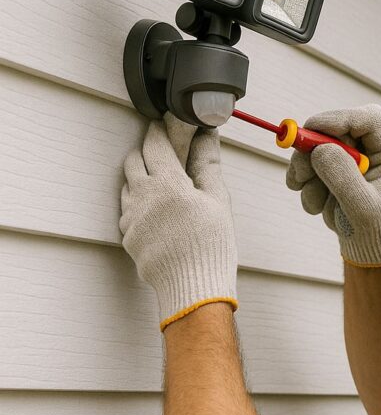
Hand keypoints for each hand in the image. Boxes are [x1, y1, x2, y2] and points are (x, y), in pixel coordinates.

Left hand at [119, 112, 238, 331]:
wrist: (194, 288)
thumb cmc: (212, 246)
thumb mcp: (218, 201)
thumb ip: (207, 165)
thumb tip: (206, 138)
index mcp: (167, 183)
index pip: (155, 143)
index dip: (160, 131)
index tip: (165, 126)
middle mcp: (142, 196)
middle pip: (134, 159)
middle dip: (147, 152)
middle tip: (164, 154)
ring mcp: (131, 217)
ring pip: (127, 184)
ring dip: (140, 178)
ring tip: (162, 186)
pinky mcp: (128, 236)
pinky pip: (128, 211)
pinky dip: (139, 204)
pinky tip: (158, 213)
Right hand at [285, 103, 380, 266]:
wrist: (365, 241)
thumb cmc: (373, 226)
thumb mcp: (362, 207)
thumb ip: (344, 178)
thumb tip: (320, 149)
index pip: (369, 118)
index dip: (339, 118)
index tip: (311, 129)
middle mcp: (371, 144)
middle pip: (336, 127)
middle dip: (311, 150)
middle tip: (299, 175)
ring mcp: (349, 151)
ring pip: (316, 143)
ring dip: (305, 171)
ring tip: (316, 203)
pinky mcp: (331, 160)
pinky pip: (307, 159)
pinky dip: (303, 180)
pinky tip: (316, 203)